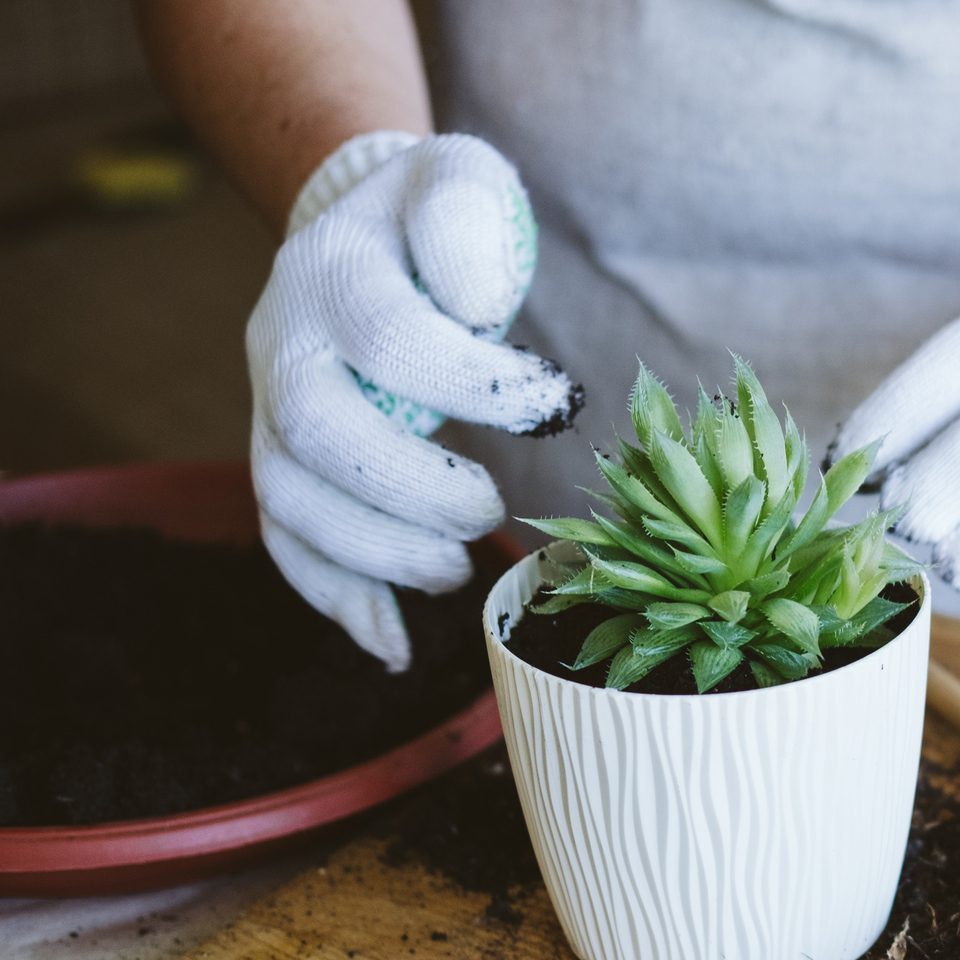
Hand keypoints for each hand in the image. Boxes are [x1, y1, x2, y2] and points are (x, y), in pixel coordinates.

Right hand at [247, 131, 580, 669]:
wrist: (358, 236)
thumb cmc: (433, 221)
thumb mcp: (460, 180)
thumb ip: (468, 217)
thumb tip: (476, 303)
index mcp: (333, 272)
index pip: (388, 335)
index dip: (472, 381)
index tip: (551, 401)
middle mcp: (284, 343)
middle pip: (317, 431)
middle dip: (410, 488)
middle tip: (489, 508)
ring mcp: (270, 408)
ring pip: (290, 498)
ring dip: (375, 552)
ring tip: (454, 569)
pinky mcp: (285, 463)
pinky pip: (286, 542)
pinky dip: (338, 600)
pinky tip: (396, 640)